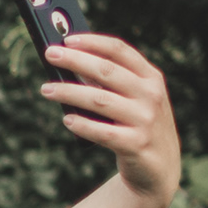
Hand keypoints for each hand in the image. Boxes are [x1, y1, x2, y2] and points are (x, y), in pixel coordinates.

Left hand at [43, 33, 180, 203]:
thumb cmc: (137, 126)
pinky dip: (83, 125)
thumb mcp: (135, 99)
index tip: (67, 39)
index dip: (93, 42)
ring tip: (46, 89)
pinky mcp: (137, 145)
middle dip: (75, 60)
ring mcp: (145, 120)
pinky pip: (103, 132)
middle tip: (49, 54)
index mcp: (151, 78)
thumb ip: (112, 83)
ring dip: (69, 92)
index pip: (120, 51)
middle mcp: (151, 95)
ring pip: (100, 100)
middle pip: (107, 71)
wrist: (160, 168)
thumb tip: (69, 65)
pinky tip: (67, 119)